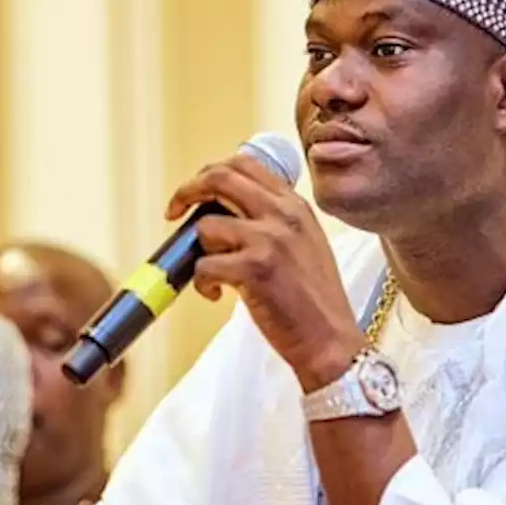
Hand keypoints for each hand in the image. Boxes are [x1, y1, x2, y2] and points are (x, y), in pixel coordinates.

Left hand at [166, 154, 365, 390]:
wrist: (331, 340)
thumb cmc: (313, 300)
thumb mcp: (304, 243)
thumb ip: (274, 220)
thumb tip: (224, 213)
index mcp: (294, 205)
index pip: (244, 164)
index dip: (210, 173)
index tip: (194, 194)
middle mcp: (283, 214)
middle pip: (220, 177)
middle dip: (187, 191)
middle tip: (174, 213)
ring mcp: (269, 239)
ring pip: (207, 226)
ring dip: (199, 253)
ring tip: (214, 276)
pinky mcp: (254, 269)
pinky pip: (204, 265)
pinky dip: (202, 283)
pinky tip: (216, 295)